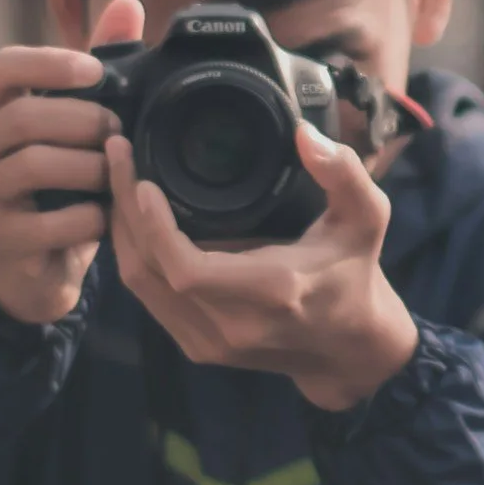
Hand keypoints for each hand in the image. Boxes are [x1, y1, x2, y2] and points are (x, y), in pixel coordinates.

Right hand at [0, 0, 144, 323]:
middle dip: (85, 121)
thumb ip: (99, 64)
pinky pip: (51, 221)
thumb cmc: (57, 183)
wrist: (32, 265)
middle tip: (119, 131)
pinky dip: (89, 217)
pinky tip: (103, 217)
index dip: (50, 63)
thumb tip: (127, 4)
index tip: (95, 71)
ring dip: (91, 168)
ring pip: (36, 165)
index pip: (4, 66)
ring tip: (115, 173)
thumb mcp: (75, 123)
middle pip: (26, 116)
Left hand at [105, 121, 418, 411]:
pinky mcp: (198, 348)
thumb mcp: (366, 218)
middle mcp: (231, 325)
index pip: (185, 268)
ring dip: (122, 233)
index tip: (142, 179)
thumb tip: (304, 134)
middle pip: (149, 271)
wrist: (349, 349)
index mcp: (270, 291)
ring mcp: (209, 343)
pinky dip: (135, 256)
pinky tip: (133, 220)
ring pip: (140, 286)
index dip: (153, 226)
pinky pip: (149, 298)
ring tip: (118, 179)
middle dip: (124, 213)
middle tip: (117, 157)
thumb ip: (344, 174)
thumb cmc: (355, 273)